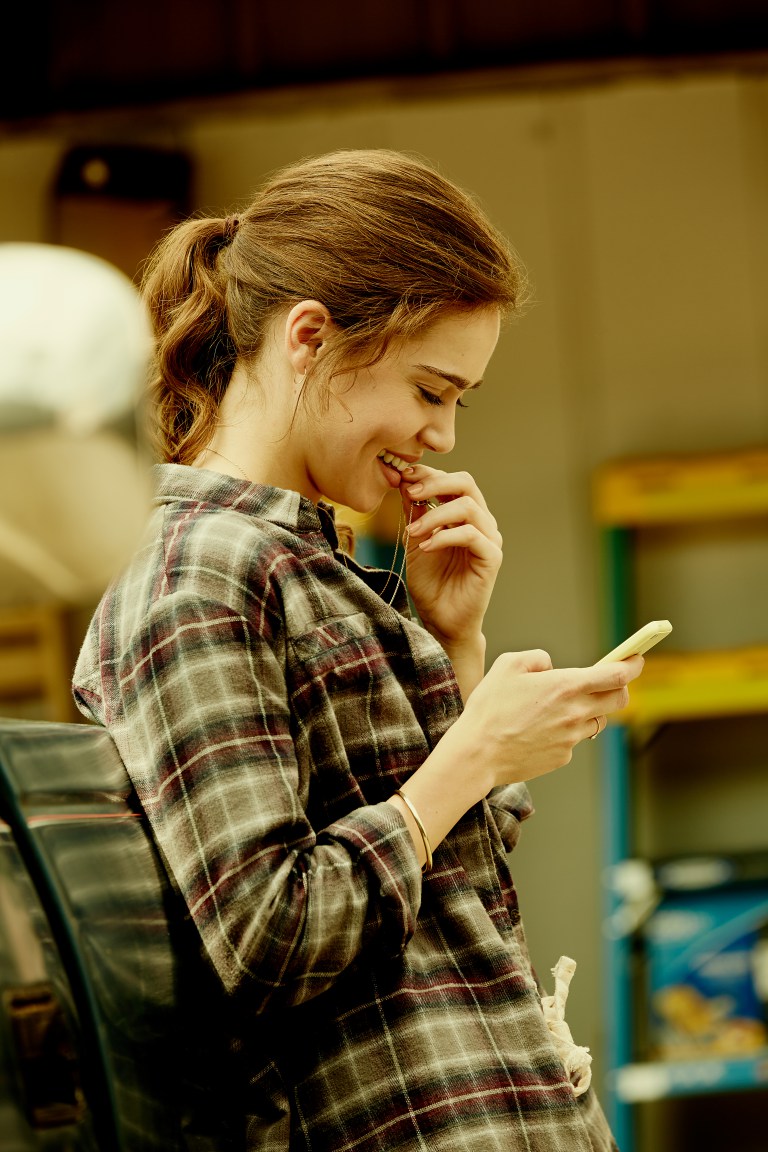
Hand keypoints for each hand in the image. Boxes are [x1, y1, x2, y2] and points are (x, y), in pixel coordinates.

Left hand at [400, 464, 501, 646]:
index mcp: (464, 514)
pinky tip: (426, 546)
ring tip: (413, 531)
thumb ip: (413, 512)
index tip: (402, 476)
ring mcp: (488, 538)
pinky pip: (471, 534)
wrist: (441, 620)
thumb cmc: (431, 583)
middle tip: (409, 493)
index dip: (428, 474)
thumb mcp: (415, 540)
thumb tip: (403, 480)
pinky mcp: (491, 557)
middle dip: (435, 483)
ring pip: (468, 506)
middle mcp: (480, 521)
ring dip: (435, 514)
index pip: (451, 481)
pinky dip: (445, 535)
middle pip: (466, 483)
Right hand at [451, 649, 644, 789]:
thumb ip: (537, 658)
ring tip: (562, 706)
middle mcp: (576, 713)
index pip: (617, 674)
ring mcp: (572, 738)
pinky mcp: (562, 756)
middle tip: (606, 681)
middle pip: (619, 699)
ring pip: (598, 720)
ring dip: (591, 710)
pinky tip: (540, 729)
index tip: (636, 658)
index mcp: (566, 686)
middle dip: (619, 687)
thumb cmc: (489, 707)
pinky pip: (575, 739)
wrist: (478, 754)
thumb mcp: (508, 665)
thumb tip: (551, 667)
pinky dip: (566, 731)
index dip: (632, 664)